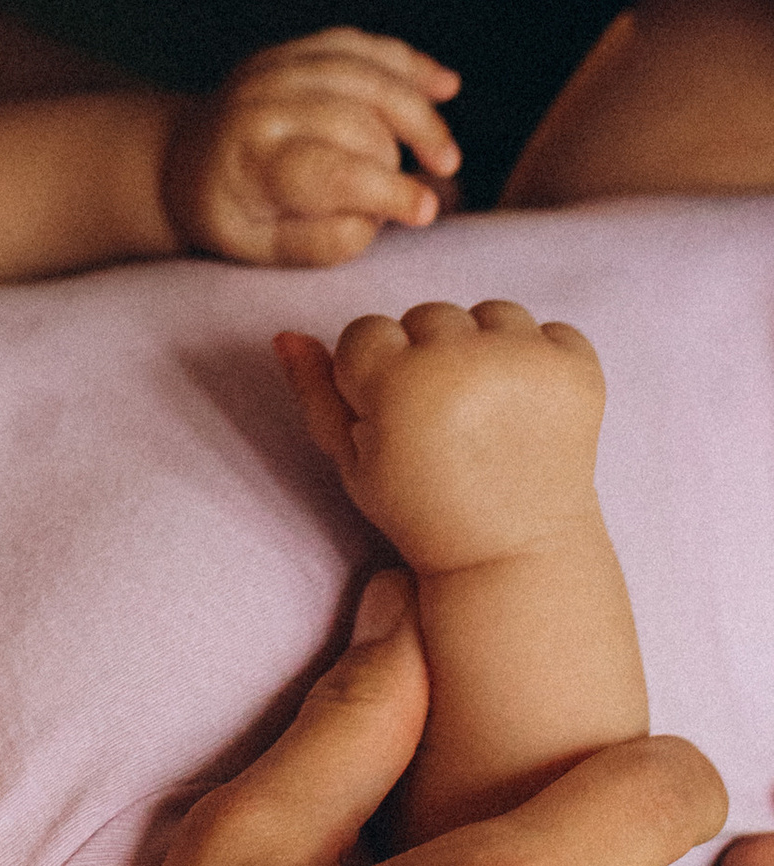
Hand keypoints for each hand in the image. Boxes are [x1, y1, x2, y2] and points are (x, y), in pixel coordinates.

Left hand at [162, 29, 459, 263]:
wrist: (181, 156)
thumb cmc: (227, 211)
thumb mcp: (257, 247)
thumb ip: (318, 242)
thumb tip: (375, 219)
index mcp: (247, 155)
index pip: (328, 169)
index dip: (384, 190)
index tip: (424, 212)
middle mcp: (260, 100)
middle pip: (355, 120)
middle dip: (395, 159)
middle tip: (417, 197)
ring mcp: (277, 66)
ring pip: (365, 74)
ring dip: (416, 111)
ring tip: (446, 157)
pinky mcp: (295, 49)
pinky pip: (360, 46)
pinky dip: (406, 63)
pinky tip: (446, 85)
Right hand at [277, 297, 604, 571]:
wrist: (514, 553)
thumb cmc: (422, 511)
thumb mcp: (353, 462)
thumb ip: (315, 394)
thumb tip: (286, 334)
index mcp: (399, 386)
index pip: (366, 330)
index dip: (374, 374)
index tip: (393, 416)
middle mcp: (463, 363)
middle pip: (428, 314)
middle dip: (429, 354)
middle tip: (444, 417)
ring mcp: (527, 364)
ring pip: (491, 312)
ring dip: (486, 348)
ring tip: (488, 408)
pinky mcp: (579, 370)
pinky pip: (550, 329)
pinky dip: (541, 360)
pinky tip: (528, 407)